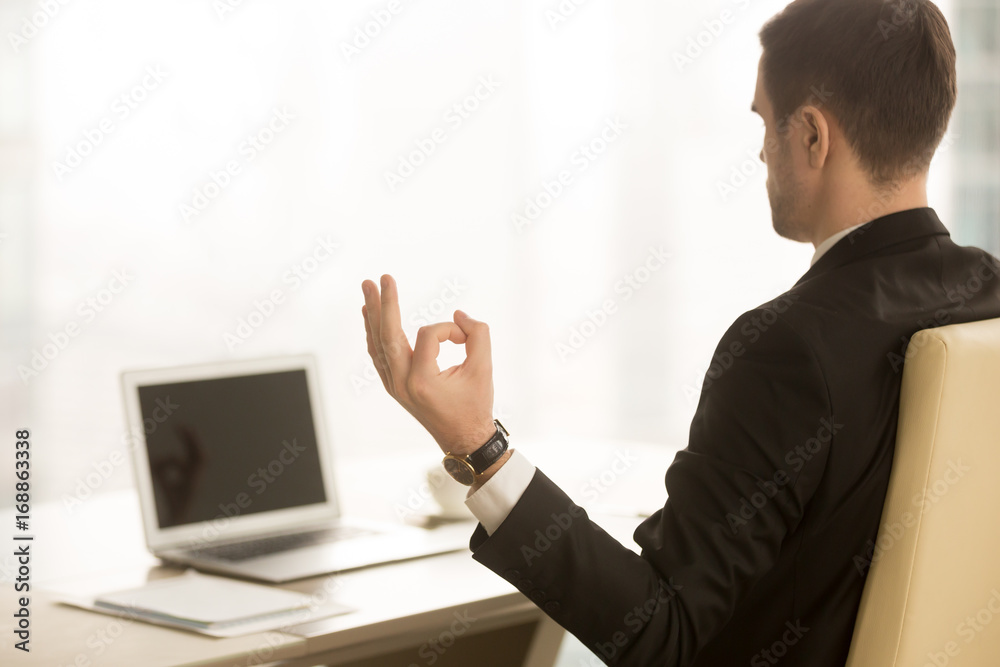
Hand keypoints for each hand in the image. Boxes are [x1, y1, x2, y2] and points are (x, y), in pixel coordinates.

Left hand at [361, 274, 495, 454]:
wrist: (464, 440)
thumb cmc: (475, 405)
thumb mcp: (484, 369)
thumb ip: (478, 335)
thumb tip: (458, 316)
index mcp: (422, 381)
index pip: (429, 335)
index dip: (451, 329)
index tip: (466, 338)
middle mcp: (402, 383)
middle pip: (387, 334)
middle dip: (384, 304)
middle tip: (381, 278)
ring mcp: (394, 386)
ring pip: (378, 343)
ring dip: (374, 314)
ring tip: (367, 288)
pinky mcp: (394, 386)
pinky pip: (379, 354)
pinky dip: (375, 333)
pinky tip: (370, 316)